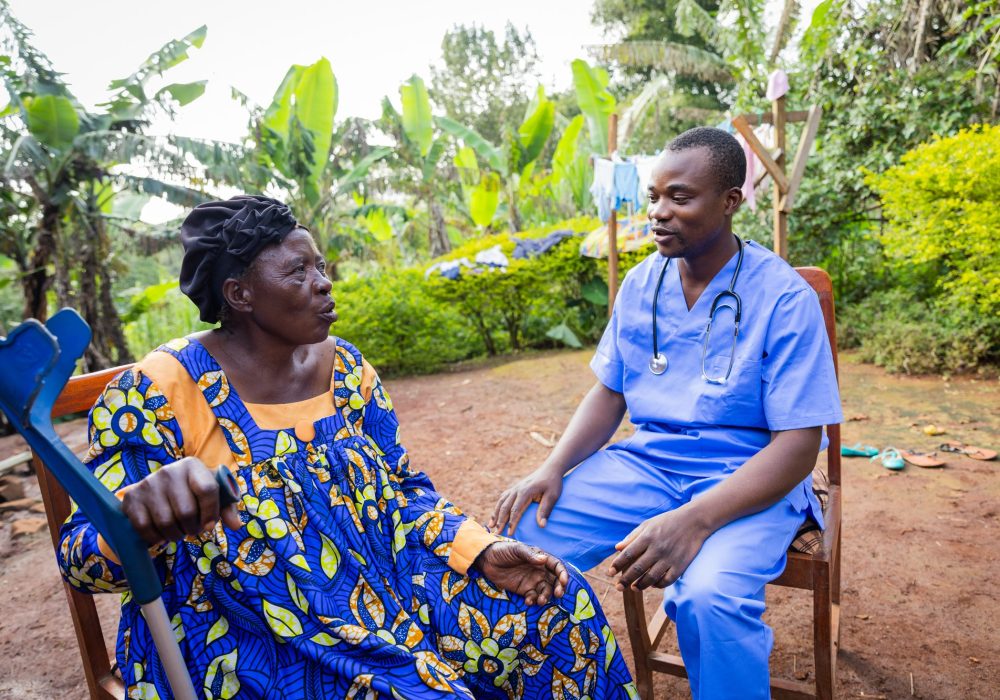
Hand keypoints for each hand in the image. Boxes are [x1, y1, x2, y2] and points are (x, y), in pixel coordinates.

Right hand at [121, 457, 242, 545]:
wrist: (158, 488)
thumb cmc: (193, 491)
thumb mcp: (213, 494)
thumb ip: (227, 508)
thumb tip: (236, 525)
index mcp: (192, 466)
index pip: (207, 490)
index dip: (211, 513)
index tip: (209, 526)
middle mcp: (169, 471)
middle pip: (186, 512)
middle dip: (192, 528)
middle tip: (192, 529)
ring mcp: (148, 483)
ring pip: (166, 523)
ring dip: (175, 535)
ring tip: (178, 531)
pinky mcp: (131, 498)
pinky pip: (145, 528)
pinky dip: (155, 538)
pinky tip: (161, 534)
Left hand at [473, 541, 568, 604]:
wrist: (487, 561)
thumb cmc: (503, 550)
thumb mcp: (516, 550)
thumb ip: (530, 555)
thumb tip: (544, 559)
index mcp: (540, 558)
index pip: (556, 566)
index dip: (562, 574)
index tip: (564, 581)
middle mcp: (539, 570)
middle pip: (555, 581)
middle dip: (559, 588)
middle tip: (558, 594)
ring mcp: (532, 581)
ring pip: (545, 591)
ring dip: (546, 597)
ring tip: (540, 601)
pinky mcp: (524, 590)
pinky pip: (533, 597)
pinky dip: (533, 600)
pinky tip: (528, 601)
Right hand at [489, 469, 562, 535]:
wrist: (550, 468)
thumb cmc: (553, 483)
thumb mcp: (552, 496)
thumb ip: (545, 510)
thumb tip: (542, 526)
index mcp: (525, 492)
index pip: (515, 510)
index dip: (512, 522)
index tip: (509, 534)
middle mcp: (517, 489)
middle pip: (505, 507)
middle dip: (500, 521)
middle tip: (497, 533)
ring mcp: (515, 488)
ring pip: (501, 502)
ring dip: (495, 514)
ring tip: (491, 525)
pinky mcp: (515, 488)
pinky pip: (503, 497)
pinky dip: (498, 506)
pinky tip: (496, 514)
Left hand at [608, 508, 710, 590]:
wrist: (694, 521)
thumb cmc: (668, 522)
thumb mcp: (648, 524)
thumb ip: (632, 537)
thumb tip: (617, 548)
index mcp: (647, 537)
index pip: (627, 554)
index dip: (617, 565)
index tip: (610, 573)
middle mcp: (657, 548)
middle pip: (637, 569)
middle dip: (625, 580)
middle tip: (618, 587)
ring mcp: (669, 558)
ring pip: (651, 577)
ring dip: (640, 585)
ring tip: (633, 588)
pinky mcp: (680, 565)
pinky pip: (667, 580)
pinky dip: (658, 585)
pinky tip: (652, 585)